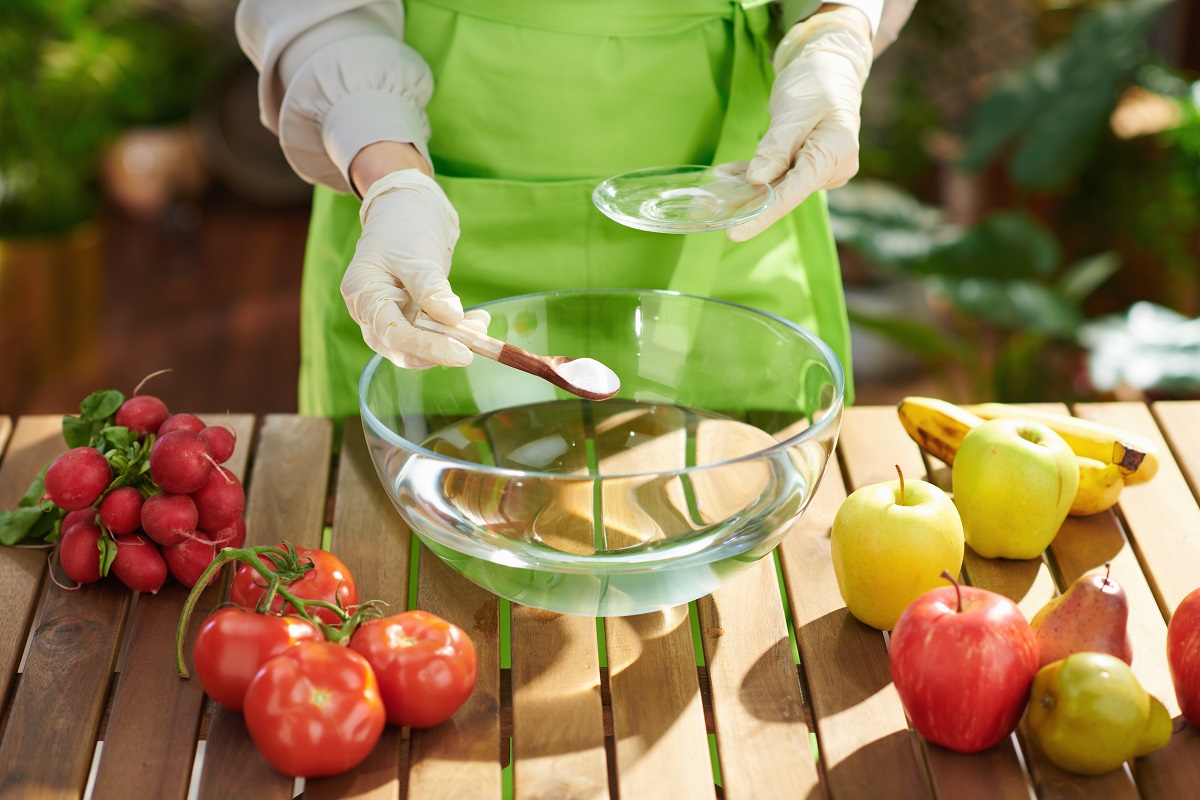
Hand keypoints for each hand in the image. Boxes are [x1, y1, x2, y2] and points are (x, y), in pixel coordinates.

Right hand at [340, 169, 488, 368]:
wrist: (406, 210)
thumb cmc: (402, 226)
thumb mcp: (415, 254)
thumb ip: (431, 288)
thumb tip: (452, 320)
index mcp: (363, 294)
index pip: (392, 334)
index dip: (426, 348)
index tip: (462, 354)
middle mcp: (371, 311)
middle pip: (401, 348)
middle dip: (440, 350)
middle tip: (477, 343)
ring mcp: (390, 315)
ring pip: (419, 345)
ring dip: (452, 340)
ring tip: (480, 324)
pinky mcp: (410, 316)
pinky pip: (431, 333)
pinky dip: (454, 331)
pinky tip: (476, 319)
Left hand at [728, 5, 872, 241]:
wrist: (832, 64)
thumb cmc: (817, 80)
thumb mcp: (793, 111)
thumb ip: (776, 148)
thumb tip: (758, 181)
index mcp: (836, 153)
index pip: (794, 192)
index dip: (763, 214)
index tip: (735, 232)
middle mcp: (833, 168)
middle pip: (786, 193)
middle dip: (751, 201)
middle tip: (713, 206)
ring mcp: (822, 169)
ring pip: (780, 185)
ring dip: (749, 185)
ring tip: (719, 181)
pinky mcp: (810, 165)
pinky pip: (780, 175)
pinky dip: (755, 174)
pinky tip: (729, 172)